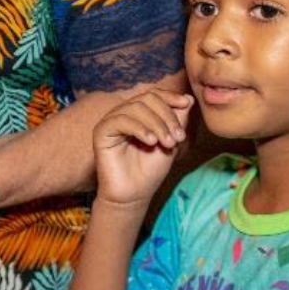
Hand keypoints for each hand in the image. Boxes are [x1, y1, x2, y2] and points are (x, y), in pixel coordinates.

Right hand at [93, 89, 192, 209]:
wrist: (135, 194)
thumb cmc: (151, 170)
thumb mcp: (171, 141)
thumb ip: (178, 120)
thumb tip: (187, 98)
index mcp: (138, 114)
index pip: (153, 95)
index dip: (170, 97)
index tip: (186, 104)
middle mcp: (123, 114)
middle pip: (146, 99)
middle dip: (166, 116)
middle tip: (178, 137)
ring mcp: (111, 122)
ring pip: (135, 107)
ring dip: (157, 124)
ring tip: (168, 143)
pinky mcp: (101, 132)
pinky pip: (120, 120)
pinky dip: (139, 128)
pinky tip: (151, 142)